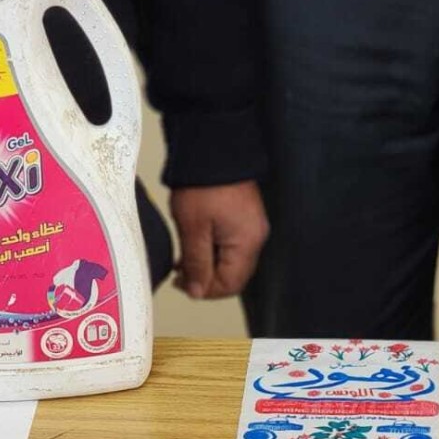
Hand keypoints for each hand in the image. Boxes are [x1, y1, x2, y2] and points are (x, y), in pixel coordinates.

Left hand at [169, 181, 268, 299]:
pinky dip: (215, 250)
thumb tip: (197, 292)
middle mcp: (256, 238)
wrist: (213, 146)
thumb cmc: (202, 184)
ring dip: (209, 265)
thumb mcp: (193, 229)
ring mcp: (253, 227)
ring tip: (185, 259)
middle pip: (234, 276)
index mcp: (247, 243)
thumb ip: (196, 264)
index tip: (182, 284)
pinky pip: (233, 245)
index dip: (205, 290)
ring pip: (232, 262)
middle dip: (207, 279)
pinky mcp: (247, 218)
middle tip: (181, 274)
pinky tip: (197, 244)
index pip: (230, 285)